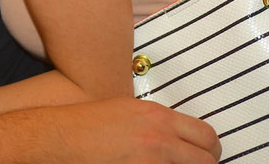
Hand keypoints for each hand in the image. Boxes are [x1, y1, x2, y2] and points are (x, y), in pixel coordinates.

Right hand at [55, 98, 220, 162]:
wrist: (58, 138)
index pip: (207, 136)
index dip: (210, 150)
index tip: (206, 154)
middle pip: (206, 161)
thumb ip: (157, 122)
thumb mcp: (127, 109)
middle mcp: (160, 141)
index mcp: (158, 118)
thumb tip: (177, 138)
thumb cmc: (84, 123)